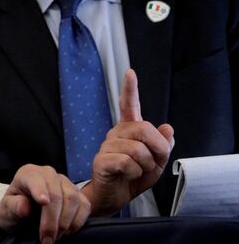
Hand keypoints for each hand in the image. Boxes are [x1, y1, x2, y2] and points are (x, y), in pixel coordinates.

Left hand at [0, 165, 89, 242]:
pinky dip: (77, 222)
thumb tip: (24, 207)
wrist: (24, 214)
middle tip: (47, 239)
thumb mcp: (7, 209)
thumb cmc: (15, 208)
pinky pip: (85, 206)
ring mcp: (65, 182)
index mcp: (28, 173)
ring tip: (54, 238)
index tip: (43, 202)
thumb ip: (13, 206)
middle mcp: (48, 174)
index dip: (40, 190)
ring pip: (73, 199)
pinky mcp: (78, 194)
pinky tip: (67, 232)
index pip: (35, 179)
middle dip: (52, 219)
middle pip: (57, 193)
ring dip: (65, 223)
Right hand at [82, 69, 174, 214]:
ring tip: (137, 171)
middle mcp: (116, 133)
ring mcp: (107, 145)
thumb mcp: (156, 162)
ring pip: (138, 150)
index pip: (129, 106)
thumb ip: (164, 145)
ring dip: (145, 165)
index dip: (130, 89)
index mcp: (129, 131)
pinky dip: (135, 173)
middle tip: (153, 162)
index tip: (130, 73)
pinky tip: (127, 175)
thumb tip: (168, 128)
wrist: (114, 196)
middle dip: (157, 149)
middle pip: (144, 129)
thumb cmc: (133, 178)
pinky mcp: (102, 160)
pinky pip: (128, 163)